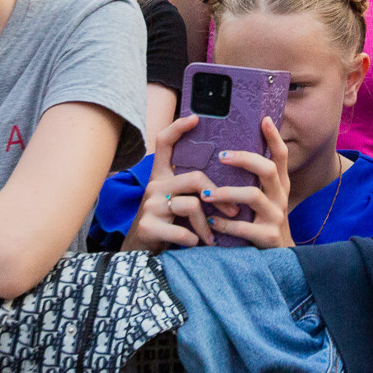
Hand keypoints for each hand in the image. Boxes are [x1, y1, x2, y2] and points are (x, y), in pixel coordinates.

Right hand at [122, 116, 217, 250]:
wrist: (140, 255)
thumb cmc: (166, 226)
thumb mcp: (176, 202)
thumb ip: (190, 189)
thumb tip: (224, 179)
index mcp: (161, 176)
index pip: (164, 143)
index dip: (178, 127)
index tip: (196, 118)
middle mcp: (153, 186)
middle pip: (195, 178)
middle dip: (219, 196)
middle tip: (233, 211)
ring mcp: (149, 206)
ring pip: (192, 205)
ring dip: (207, 225)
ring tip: (212, 237)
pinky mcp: (148, 226)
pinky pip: (183, 231)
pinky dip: (194, 240)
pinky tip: (195, 245)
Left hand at [195, 117, 294, 247]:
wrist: (277, 258)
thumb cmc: (262, 220)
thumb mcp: (265, 197)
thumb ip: (253, 178)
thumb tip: (228, 151)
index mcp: (279, 184)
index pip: (280, 155)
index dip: (274, 137)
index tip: (264, 119)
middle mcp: (280, 197)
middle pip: (268, 169)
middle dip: (245, 160)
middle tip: (221, 157)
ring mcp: (276, 217)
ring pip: (253, 197)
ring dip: (226, 193)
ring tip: (206, 194)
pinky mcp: (268, 237)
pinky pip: (244, 227)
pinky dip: (225, 224)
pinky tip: (210, 221)